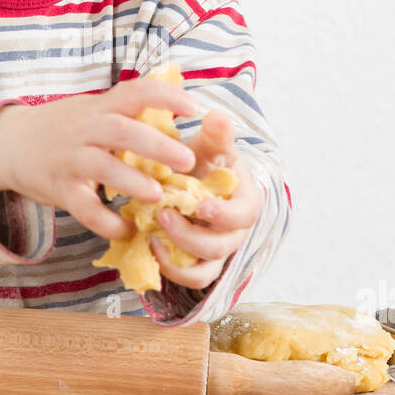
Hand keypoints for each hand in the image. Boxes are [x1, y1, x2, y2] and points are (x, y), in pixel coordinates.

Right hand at [0, 76, 200, 241]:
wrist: (6, 144)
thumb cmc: (60, 128)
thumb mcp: (90, 110)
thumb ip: (124, 111)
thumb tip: (172, 109)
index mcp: (99, 107)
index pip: (135, 91)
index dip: (166, 96)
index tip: (194, 107)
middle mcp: (84, 129)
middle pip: (122, 130)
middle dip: (157, 145)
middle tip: (187, 161)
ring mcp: (69, 158)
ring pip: (102, 166)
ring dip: (133, 181)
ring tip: (159, 196)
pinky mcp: (58, 188)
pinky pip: (84, 207)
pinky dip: (107, 221)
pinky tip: (128, 229)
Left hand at [149, 109, 260, 290]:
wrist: (192, 179)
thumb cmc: (204, 161)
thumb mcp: (210, 145)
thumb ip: (216, 133)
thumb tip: (217, 116)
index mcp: (245, 202)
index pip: (245, 215)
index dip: (225, 214)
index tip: (201, 205)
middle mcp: (234, 232)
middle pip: (220, 246)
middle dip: (189, 234)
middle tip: (161, 214)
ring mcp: (216, 252)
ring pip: (204, 270)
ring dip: (178, 257)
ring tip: (152, 235)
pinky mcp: (197, 263)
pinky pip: (189, 279)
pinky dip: (171, 268)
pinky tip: (150, 244)